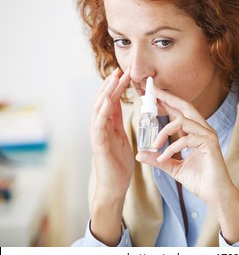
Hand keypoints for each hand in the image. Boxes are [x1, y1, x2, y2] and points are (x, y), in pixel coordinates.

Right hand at [90, 67, 133, 201]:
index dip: (117, 86)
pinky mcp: (98, 144)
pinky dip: (103, 111)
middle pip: (103, 99)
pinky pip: (99, 124)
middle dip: (112, 84)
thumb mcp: (121, 136)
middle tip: (121, 69)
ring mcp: (97, 134)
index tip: (125, 72)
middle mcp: (99, 126)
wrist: (114, 186)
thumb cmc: (118, 163)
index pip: (111, 100)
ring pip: (99, 108)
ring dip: (107, 92)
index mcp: (107, 124)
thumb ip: (117, 120)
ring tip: (114, 78)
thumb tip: (118, 103)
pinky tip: (109, 100)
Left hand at [136, 88, 235, 206]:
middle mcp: (203, 130)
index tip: (152, 95)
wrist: (215, 195)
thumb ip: (158, 159)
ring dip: (165, 130)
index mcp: (195, 133)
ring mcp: (208, 135)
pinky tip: (163, 157)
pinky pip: (186, 139)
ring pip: (183, 121)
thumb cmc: (199, 180)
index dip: (167, 102)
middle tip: (152, 92)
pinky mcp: (210, 144)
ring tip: (155, 144)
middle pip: (185, 106)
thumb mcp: (173, 167)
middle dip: (168, 98)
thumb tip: (139, 154)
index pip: (180, 112)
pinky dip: (172, 148)